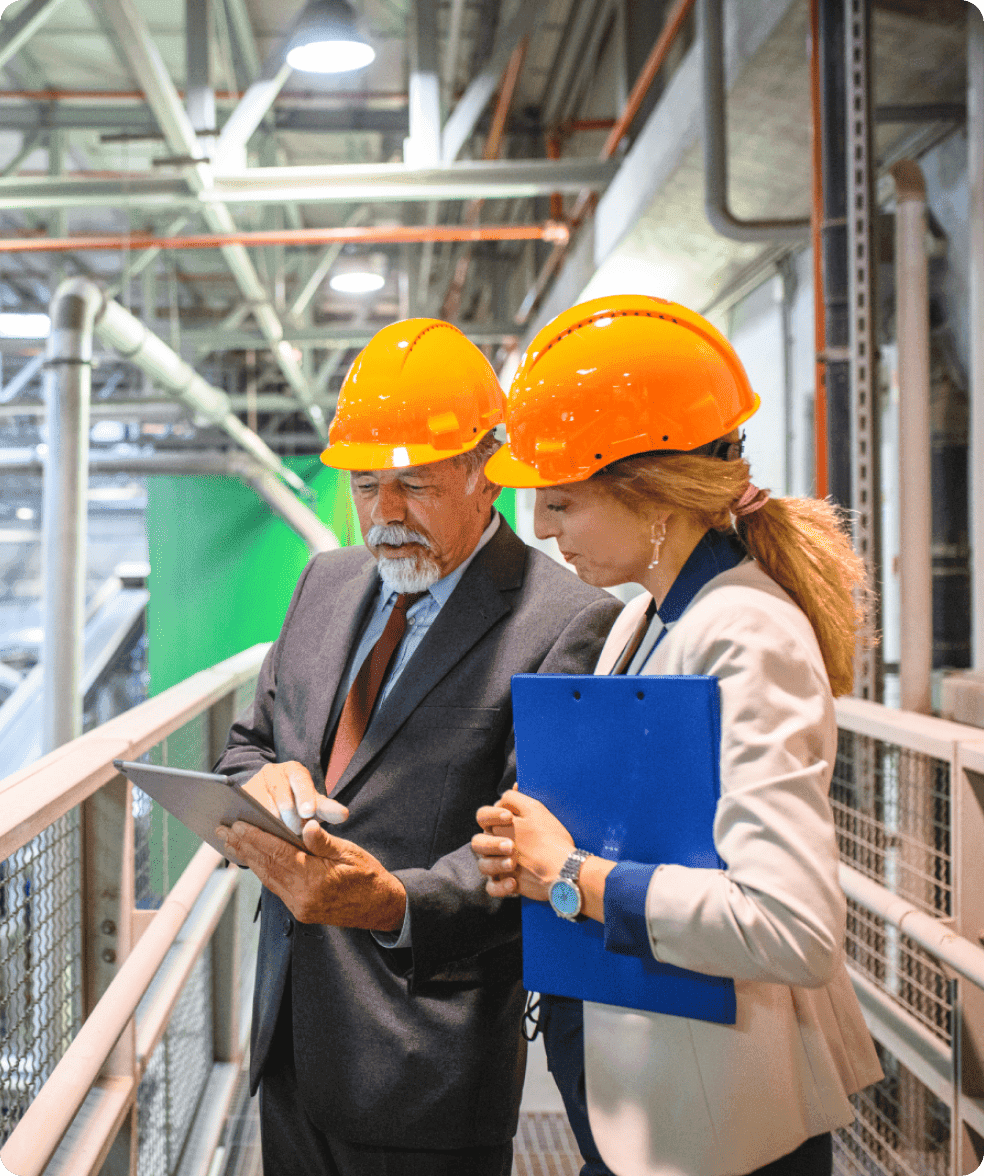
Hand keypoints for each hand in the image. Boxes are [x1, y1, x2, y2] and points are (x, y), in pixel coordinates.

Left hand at [216, 819, 405, 930]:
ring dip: (249, 858)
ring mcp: (300, 906)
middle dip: (244, 846)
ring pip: (268, 878)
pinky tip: (253, 859)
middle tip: (223, 830)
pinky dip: (262, 870)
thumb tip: (306, 826)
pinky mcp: (300, 910)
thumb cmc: (368, 876)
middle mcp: (303, 897)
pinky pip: (275, 887)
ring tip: (231, 842)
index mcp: (316, 879)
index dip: (256, 837)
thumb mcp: (350, 853)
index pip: (278, 853)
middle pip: (267, 866)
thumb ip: (324, 842)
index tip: (239, 823)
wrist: (380, 907)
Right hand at [242, 760, 348, 833]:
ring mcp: (254, 783)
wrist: (270, 800)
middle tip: (295, 831)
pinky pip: (244, 811)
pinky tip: (257, 837)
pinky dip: (252, 824)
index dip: (305, 797)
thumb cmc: (298, 803)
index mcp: (295, 771)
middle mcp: (273, 772)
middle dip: (289, 815)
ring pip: (262, 804)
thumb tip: (344, 814)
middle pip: (281, 794)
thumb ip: (328, 809)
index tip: (309, 813)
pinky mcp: (239, 797)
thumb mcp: (313, 804)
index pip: (301, 781)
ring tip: (279, 836)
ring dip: (271, 822)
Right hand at [472, 791, 574, 902]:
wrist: (568, 868)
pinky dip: (500, 887)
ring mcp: (500, 866)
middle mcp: (497, 846)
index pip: (482, 816)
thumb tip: (512, 785)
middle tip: (510, 846)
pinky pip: (492, 888)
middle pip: (477, 843)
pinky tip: (513, 883)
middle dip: (491, 844)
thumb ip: (519, 799)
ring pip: (483, 866)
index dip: (491, 815)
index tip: (508, 817)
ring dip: (495, 864)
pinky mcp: (506, 884)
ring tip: (513, 863)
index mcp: (502, 827)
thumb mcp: (537, 812)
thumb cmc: (552, 838)